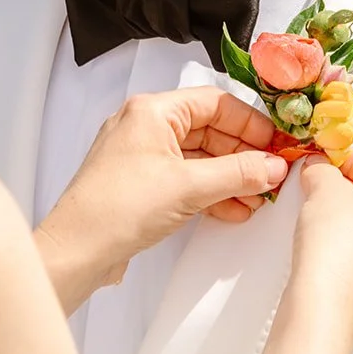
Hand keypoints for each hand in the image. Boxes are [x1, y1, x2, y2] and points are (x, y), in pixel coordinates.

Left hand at [37, 88, 288, 312]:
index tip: (275, 143)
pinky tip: (233, 208)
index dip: (249, 123)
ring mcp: (142, 156)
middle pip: (209, 129)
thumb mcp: (189, 187)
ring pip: (199, 158)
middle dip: (243, 154)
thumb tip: (272, 166)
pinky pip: (186, 179)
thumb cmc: (116, 208)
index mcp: (152, 111)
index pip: (214, 103)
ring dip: (230, 177)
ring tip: (257, 197)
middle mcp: (145, 127)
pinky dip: (211, 192)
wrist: (77, 251)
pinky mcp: (142, 185)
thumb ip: (238, 173)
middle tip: (271, 174)